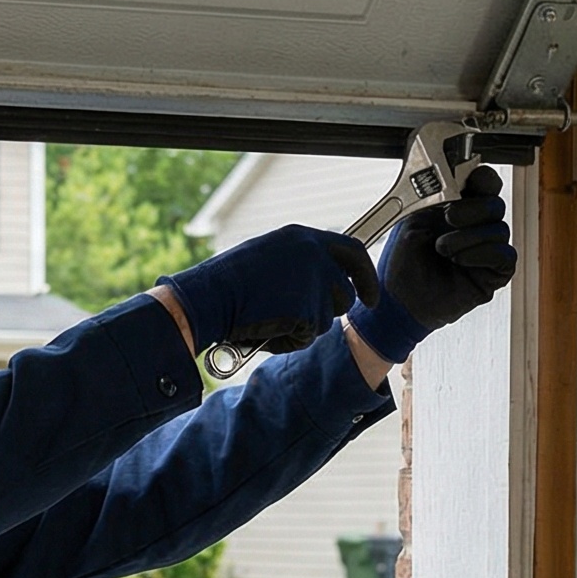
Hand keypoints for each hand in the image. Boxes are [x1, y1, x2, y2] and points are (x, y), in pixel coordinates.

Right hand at [158, 224, 379, 356]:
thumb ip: (296, 265)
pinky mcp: (309, 308)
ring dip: (306, 325)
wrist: (207, 299)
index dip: (364, 274)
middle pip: (345, 289)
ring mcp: (314, 281)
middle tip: (316, 318)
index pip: (351, 250)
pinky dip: (289, 339)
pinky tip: (266, 328)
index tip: (369, 292)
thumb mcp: (265, 258)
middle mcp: (314, 254)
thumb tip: (315, 283)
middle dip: (335, 307)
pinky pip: (309, 335)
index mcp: (301, 237)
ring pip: (327, 316)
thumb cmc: (224, 283)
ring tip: (271, 319)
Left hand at [346, 164, 517, 363]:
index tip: (469, 180)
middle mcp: (477, 228)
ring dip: (467, 237)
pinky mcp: (494, 274)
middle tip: (448, 217)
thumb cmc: (402, 262)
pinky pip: (504, 256)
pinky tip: (459, 260)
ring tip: (442, 249)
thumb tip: (453, 170)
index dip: (483, 179)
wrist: (398, 300)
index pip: (486, 185)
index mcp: (460, 209)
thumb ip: (435, 195)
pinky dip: (481, 254)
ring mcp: (487, 251)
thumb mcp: (413, 219)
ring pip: (500, 230)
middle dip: (472, 209)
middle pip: (496, 205)